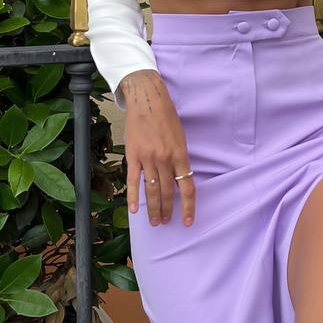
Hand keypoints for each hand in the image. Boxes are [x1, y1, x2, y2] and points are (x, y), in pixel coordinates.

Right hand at [118, 70, 195, 225]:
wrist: (147, 99)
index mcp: (180, 155)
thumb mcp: (180, 137)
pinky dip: (133, 197)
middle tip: (166, 223)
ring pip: (152, 190)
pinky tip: (134, 210)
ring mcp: (148, 158)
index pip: (187, 188)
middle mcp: (165, 159)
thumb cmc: (166, 116)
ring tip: (154, 221)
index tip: (188, 221)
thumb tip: (179, 178)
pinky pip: (133, 181)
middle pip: (168, 192)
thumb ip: (179, 158)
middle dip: (168, 211)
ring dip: (153, 208)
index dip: (188, 207)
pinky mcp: (133, 156)